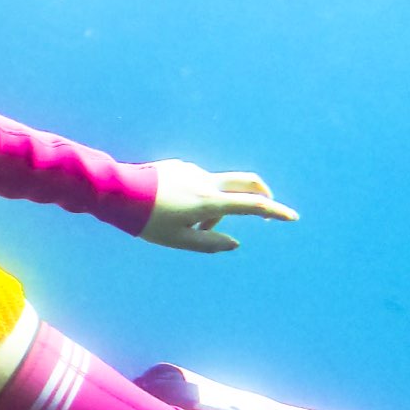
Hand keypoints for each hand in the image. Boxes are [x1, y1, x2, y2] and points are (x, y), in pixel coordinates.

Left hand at [140, 160, 298, 253]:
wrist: (117, 191)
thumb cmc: (145, 220)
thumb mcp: (177, 240)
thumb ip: (208, 243)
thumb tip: (235, 242)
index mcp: (208, 201)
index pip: (252, 205)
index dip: (275, 211)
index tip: (292, 216)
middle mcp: (205, 181)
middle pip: (247, 182)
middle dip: (261, 195)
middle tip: (262, 212)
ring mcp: (193, 171)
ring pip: (218, 188)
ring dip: (217, 207)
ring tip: (189, 228)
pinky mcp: (180, 167)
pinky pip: (198, 183)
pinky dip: (198, 198)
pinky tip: (172, 210)